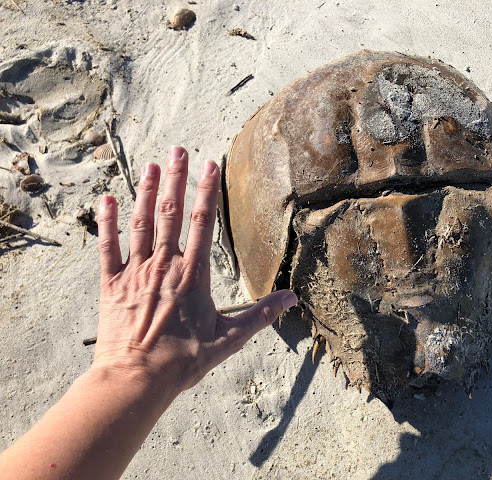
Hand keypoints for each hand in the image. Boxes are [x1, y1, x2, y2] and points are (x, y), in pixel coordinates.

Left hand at [94, 145, 296, 395]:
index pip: (202, 223)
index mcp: (193, 275)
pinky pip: (107, 247)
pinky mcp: (111, 284)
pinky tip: (106, 199)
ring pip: (141, 223)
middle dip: (174, 179)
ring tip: (150, 165)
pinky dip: (106, 222)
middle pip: (170, 214)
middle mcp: (164, 266)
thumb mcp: (229, 339)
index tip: (209, 164)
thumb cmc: (183, 360)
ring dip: (145, 192)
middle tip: (176, 149)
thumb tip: (292, 298)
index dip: (206, 191)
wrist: (136, 380)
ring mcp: (135, 272)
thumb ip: (260, 314)